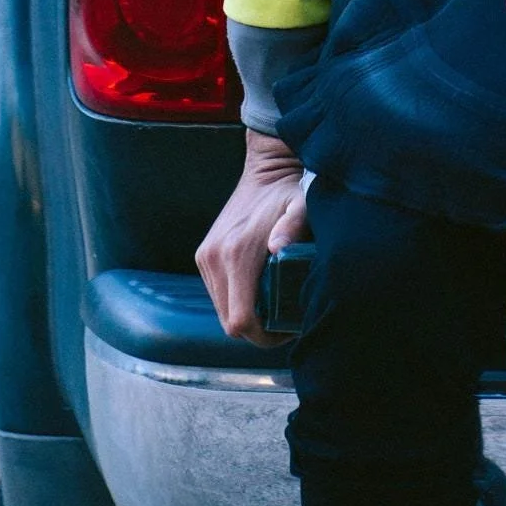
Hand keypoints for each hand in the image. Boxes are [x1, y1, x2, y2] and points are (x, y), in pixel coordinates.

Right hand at [196, 129, 310, 345]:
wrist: (267, 167)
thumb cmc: (290, 191)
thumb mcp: (301, 205)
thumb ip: (294, 226)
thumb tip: (278, 248)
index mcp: (236, 254)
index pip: (241, 321)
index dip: (264, 337)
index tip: (286, 330)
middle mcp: (214, 258)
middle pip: (230, 323)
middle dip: (258, 331)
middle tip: (284, 323)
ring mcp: (206, 257)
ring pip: (222, 311)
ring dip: (246, 316)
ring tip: (274, 307)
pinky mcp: (204, 255)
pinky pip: (218, 294)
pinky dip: (236, 300)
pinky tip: (259, 291)